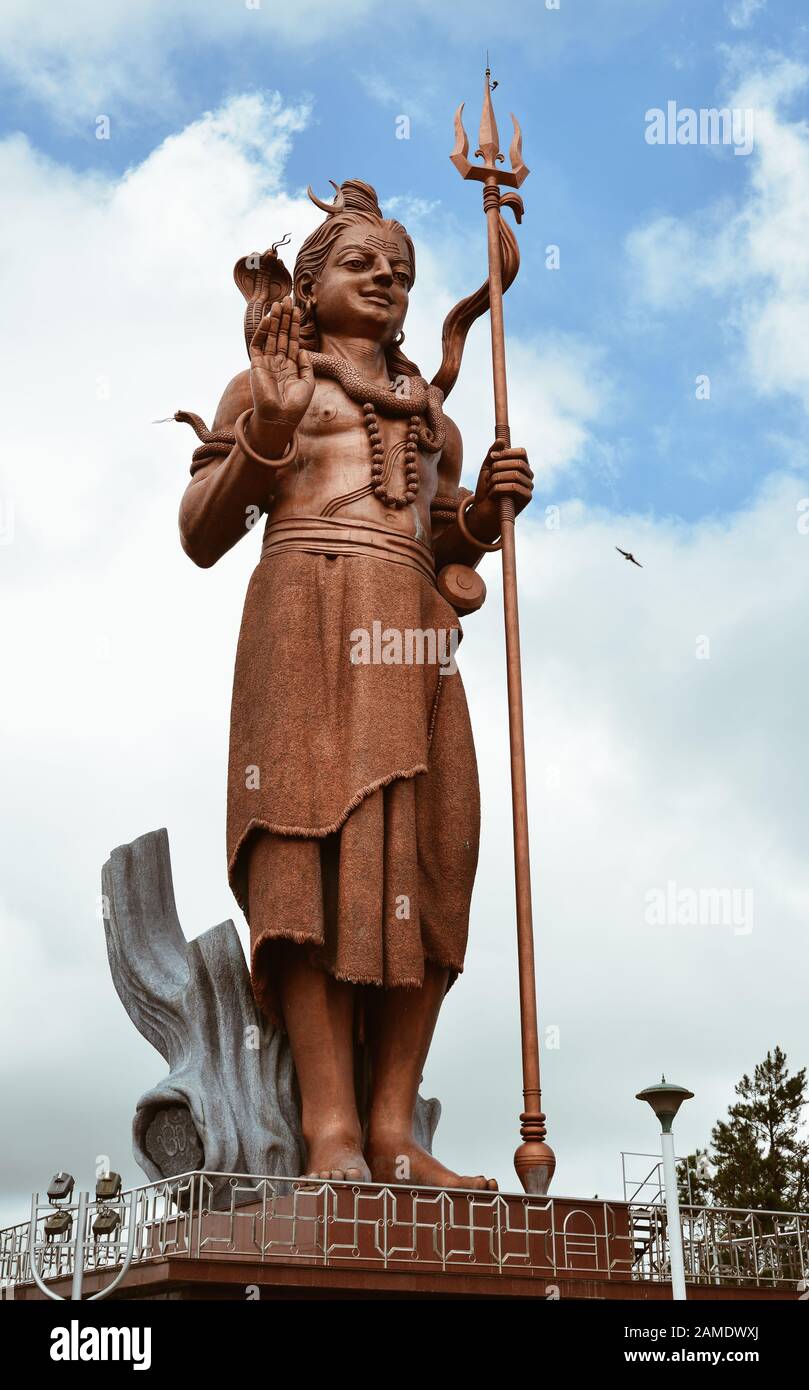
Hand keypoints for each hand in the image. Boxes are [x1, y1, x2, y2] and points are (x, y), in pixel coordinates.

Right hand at [249, 297, 314, 454]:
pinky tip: (268, 319)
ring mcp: (267, 363)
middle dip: (284, 317)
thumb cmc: (296, 405)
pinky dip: (262, 332)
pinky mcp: (257, 365)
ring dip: (274, 320)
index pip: (292, 340)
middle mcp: (278, 362)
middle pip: (281, 334)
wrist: (280, 418)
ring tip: (278, 304)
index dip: (294, 325)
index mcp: (290, 366)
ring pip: (270, 336)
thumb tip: (302, 349)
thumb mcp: (307, 383)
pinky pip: (258, 345)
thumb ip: (306, 365)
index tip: (297, 309)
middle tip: (286, 299)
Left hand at [471, 440, 533, 531]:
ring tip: (489, 486)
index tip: (492, 457)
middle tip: (489, 475)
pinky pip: (514, 488)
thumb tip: (501, 440)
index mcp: (521, 466)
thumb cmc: (486, 489)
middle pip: (519, 463)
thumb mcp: (487, 468)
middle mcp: (528, 475)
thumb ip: (493, 454)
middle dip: (500, 467)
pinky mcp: (527, 498)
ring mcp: (529, 486)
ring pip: (515, 475)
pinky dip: (499, 489)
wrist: (483, 511)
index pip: (522, 452)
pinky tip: (492, 494)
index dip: (507, 452)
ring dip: (497, 479)